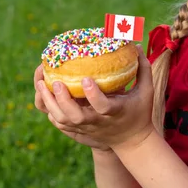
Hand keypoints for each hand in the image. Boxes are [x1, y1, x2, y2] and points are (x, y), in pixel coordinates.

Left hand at [37, 45, 154, 151]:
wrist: (131, 142)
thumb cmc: (139, 112)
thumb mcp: (146, 91)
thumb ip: (143, 69)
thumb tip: (135, 46)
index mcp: (116, 111)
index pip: (103, 106)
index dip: (93, 95)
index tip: (85, 79)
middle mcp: (99, 122)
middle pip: (76, 116)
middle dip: (63, 99)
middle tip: (56, 81)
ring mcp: (87, 128)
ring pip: (63, 120)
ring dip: (50, 103)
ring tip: (41, 84)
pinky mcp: (79, 131)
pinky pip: (60, 123)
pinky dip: (51, 110)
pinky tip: (45, 94)